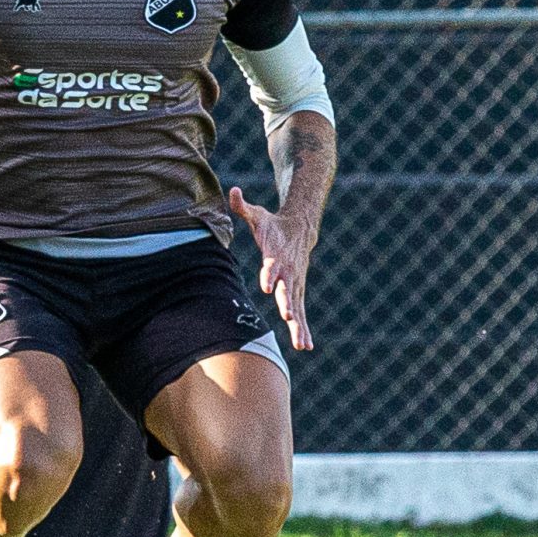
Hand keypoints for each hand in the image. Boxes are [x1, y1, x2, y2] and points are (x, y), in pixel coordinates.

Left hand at [228, 186, 315, 351]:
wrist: (300, 228)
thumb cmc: (272, 225)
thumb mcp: (257, 214)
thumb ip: (242, 206)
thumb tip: (232, 191)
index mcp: (276, 256)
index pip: (272, 266)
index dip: (269, 274)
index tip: (266, 285)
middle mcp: (288, 272)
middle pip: (288, 290)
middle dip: (289, 304)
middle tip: (290, 317)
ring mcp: (295, 283)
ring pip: (298, 307)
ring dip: (299, 326)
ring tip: (302, 344)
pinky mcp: (297, 291)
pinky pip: (300, 313)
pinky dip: (302, 329)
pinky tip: (305, 345)